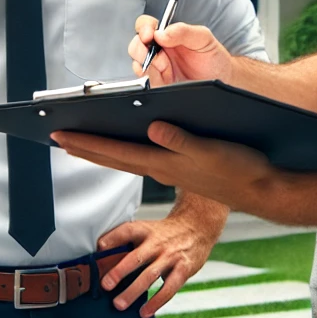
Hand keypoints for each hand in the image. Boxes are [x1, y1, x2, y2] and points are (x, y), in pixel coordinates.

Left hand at [55, 122, 281, 218]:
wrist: (260, 189)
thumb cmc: (238, 168)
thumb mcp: (210, 149)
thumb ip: (180, 140)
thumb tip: (152, 128)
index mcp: (162, 163)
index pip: (114, 152)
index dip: (86, 143)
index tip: (59, 135)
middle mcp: (160, 168)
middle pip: (111, 158)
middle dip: (83, 147)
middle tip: (56, 137)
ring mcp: (168, 170)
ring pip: (123, 160)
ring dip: (99, 151)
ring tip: (78, 143)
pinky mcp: (178, 169)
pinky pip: (139, 160)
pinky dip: (121, 153)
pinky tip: (120, 146)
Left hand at [95, 214, 217, 317]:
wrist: (197, 226)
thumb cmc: (165, 233)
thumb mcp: (148, 230)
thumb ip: (129, 242)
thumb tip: (101, 258)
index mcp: (146, 230)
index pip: (127, 231)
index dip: (112, 238)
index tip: (99, 248)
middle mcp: (157, 242)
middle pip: (136, 256)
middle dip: (120, 271)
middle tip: (105, 285)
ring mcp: (171, 256)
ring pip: (150, 275)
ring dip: (133, 291)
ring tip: (119, 304)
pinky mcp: (183, 269)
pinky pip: (168, 288)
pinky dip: (156, 302)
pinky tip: (144, 312)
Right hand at [129, 16, 233, 86]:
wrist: (225, 80)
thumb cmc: (214, 58)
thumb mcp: (203, 37)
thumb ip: (183, 31)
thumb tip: (161, 33)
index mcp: (167, 36)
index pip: (146, 26)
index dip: (143, 28)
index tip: (149, 35)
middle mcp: (159, 51)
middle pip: (136, 46)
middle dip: (140, 49)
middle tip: (156, 54)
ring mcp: (158, 69)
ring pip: (138, 65)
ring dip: (147, 66)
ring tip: (164, 67)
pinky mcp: (160, 86)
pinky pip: (147, 83)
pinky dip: (152, 80)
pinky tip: (164, 79)